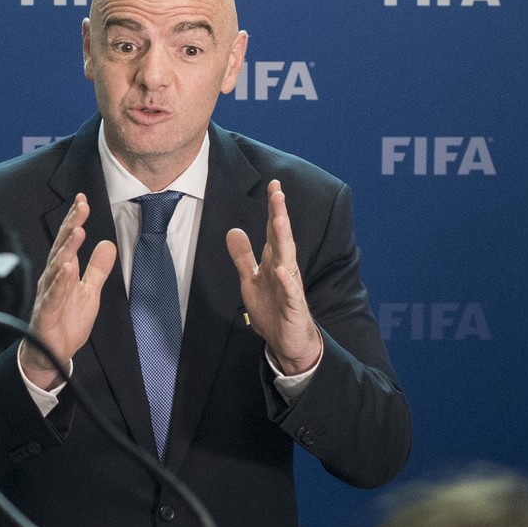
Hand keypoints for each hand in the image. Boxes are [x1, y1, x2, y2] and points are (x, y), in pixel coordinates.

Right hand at [21, 194, 116, 389]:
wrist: (52, 353)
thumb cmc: (66, 321)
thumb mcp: (89, 292)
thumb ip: (97, 269)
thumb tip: (108, 244)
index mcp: (63, 272)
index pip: (69, 241)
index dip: (75, 220)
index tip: (83, 200)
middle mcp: (52, 278)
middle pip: (61, 247)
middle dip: (71, 226)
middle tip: (81, 207)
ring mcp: (48, 294)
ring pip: (56, 267)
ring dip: (66, 249)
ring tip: (76, 232)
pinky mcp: (46, 312)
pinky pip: (53, 295)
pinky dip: (58, 281)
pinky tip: (65, 268)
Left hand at [226, 179, 321, 374]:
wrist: (288, 342)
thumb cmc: (273, 310)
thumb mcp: (251, 280)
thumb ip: (243, 256)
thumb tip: (234, 230)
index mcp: (274, 261)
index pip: (274, 231)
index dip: (273, 209)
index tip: (273, 185)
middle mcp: (285, 269)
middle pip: (282, 238)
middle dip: (279, 215)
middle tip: (277, 192)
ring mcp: (291, 287)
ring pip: (288, 259)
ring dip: (285, 239)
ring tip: (280, 219)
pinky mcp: (293, 306)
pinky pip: (290, 292)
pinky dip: (287, 281)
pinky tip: (283, 269)